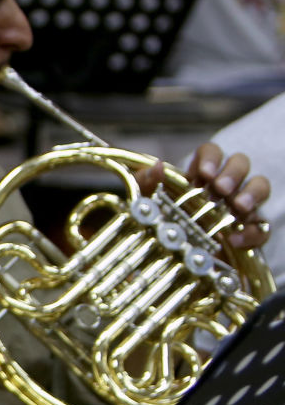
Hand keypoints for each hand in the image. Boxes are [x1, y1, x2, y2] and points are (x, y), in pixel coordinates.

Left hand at [138, 143, 270, 248]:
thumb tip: (157, 167)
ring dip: (252, 193)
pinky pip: (261, 229)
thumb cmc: (158, 218)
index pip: (212, 153)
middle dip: (233, 172)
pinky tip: (235, 239)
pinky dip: (252, 233)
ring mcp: (239, 208)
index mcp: (199, 175)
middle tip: (221, 187)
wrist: (166, 251)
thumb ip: (146, 181)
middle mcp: (223, 187)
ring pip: (259, 188)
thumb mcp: (144, 199)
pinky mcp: (247, 233)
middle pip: (240, 164)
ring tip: (238, 205)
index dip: (211, 158)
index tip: (204, 173)